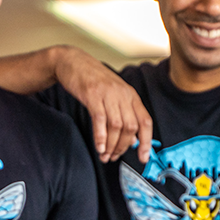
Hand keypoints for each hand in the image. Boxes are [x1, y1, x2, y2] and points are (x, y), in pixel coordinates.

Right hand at [53, 46, 153, 163]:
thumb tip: (132, 139)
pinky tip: (99, 147)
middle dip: (123, 147)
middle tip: (114, 156)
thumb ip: (124, 115)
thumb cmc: (93, 80)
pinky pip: (100, 120)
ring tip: (105, 155)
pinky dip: (100, 137)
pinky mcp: (92, 94)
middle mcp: (123, 94)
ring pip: (116, 126)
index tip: (144, 157)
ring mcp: (108, 94)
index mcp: (131, 96)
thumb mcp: (114, 95)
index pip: (145, 121)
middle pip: (131, 127)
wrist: (73, 61)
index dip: (146, 141)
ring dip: (111, 145)